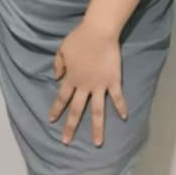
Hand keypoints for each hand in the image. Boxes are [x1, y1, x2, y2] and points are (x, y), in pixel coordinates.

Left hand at [48, 20, 127, 147]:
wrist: (98, 32)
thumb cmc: (79, 38)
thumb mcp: (62, 49)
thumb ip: (59, 64)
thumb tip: (57, 77)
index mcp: (71, 78)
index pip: (62, 98)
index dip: (56, 109)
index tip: (51, 120)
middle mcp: (84, 86)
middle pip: (76, 109)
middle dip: (70, 126)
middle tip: (66, 142)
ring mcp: (100, 85)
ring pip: (97, 111)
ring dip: (97, 128)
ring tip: (97, 143)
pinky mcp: (113, 81)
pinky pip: (117, 97)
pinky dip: (121, 107)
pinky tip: (124, 117)